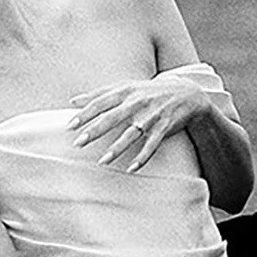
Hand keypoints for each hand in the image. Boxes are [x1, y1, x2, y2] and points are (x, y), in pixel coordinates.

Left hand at [70, 74, 208, 169]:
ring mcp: (151, 116)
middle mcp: (137, 103)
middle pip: (113, 117)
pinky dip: (142, 157)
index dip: (85, 114)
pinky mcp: (164, 127)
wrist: (186, 92)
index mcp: (125, 92)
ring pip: (132, 134)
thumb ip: (100, 94)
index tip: (70, 126)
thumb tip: (73, 101)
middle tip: (78, 143)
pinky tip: (131, 168)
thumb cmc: (149, 91)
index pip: (101, 102)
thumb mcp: (126, 87)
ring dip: (117, 148)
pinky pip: (152, 145)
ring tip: (102, 161)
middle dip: (95, 130)